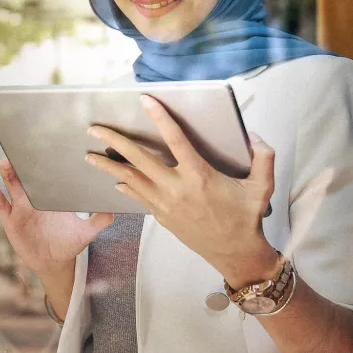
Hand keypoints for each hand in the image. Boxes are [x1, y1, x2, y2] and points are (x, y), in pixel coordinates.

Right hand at [0, 158, 113, 279]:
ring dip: (8, 175)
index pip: (47, 176)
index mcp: (52, 197)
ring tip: (6, 163)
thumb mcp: (86, 232)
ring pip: (12, 187)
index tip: (46, 150)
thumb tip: (113, 210)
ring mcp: (22, 208)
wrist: (54, 263)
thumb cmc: (69, 243)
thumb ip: (99, 221)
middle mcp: (35, 198)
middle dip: (23, 163)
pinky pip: (2, 208)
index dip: (45, 163)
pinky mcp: (11, 221)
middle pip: (27, 176)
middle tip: (21, 150)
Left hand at [86, 95, 278, 287]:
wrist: (235, 253)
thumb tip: (256, 136)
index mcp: (199, 175)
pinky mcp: (162, 217)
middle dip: (115, 141)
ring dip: (109, 167)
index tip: (145, 100)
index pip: (175, 139)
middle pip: (139, 159)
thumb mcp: (262, 186)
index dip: (160, 118)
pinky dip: (126, 186)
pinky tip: (116, 179)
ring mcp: (166, 204)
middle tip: (94, 129)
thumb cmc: (247, 217)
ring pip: (131, 180)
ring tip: (89, 155)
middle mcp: (177, 188)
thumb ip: (263, 157)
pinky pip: (139, 197)